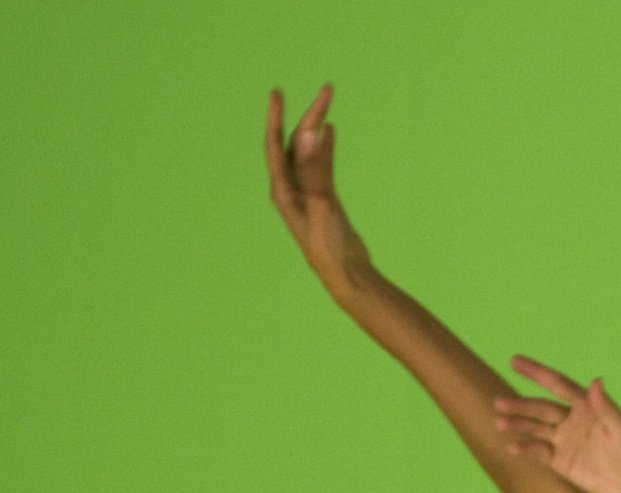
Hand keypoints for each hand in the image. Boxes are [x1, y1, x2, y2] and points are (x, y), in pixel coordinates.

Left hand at [266, 85, 372, 296]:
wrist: (345, 273)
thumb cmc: (328, 245)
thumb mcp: (321, 202)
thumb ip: (315, 167)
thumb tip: (310, 131)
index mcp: (283, 190)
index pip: (275, 145)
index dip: (276, 118)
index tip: (277, 93)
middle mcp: (291, 188)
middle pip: (297, 144)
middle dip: (309, 116)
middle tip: (327, 91)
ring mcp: (308, 192)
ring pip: (310, 152)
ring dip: (318, 128)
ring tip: (328, 103)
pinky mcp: (325, 198)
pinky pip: (323, 164)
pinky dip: (326, 146)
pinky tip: (332, 131)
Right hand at [493, 358, 620, 492]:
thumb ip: (607, 406)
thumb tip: (596, 380)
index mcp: (587, 406)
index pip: (557, 384)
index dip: (536, 372)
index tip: (514, 360)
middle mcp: (573, 420)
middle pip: (541, 407)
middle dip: (520, 404)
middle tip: (498, 402)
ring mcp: (566, 440)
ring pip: (536, 428)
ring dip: (518, 424)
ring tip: (499, 423)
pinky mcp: (561, 461)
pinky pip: (539, 451)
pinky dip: (525, 448)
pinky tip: (512, 447)